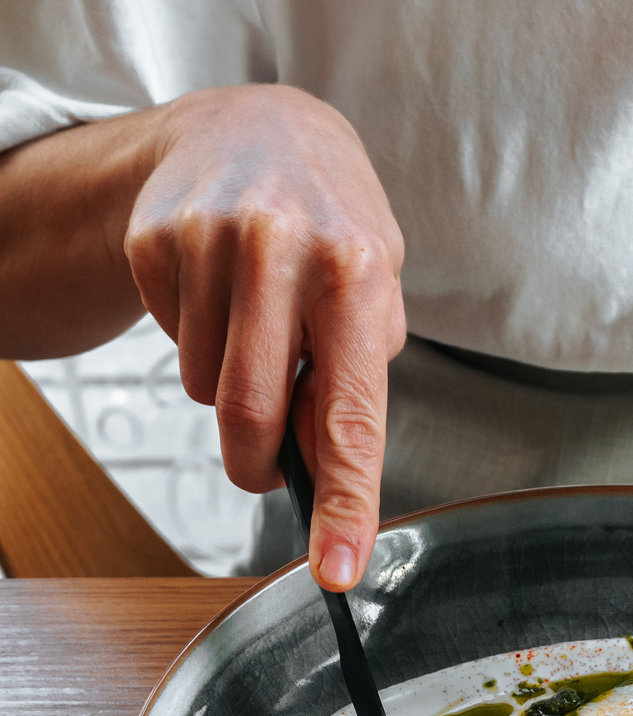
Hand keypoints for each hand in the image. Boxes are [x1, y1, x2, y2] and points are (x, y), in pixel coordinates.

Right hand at [125, 85, 405, 588]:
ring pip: (207, 391)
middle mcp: (282, 250)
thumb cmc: (332, 227)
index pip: (351, 418)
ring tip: (258, 324)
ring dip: (232, 388)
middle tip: (266, 461)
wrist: (255, 125)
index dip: (344, 505)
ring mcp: (210, 240)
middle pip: (252, 419)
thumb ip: (358, 382)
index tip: (337, 570)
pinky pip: (172, 347)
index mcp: (356, 273)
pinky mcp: (155, 240)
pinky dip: (198, 344)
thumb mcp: (375, 291)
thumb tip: (326, 471)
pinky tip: (220, 293)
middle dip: (257, 465)